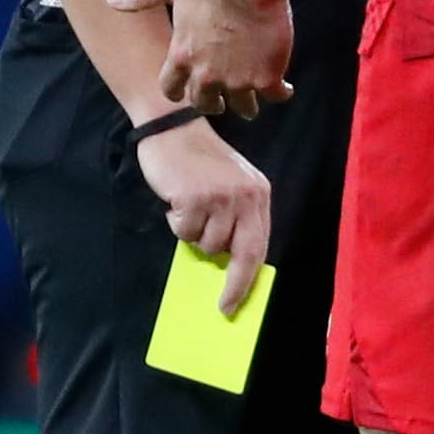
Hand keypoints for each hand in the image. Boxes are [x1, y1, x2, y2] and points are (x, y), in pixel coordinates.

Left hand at [107, 0, 294, 118]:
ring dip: (247, 105)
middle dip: (214, 103)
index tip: (189, 91)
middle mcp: (207, 76)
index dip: (180, 92)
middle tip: (223, 100)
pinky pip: (274, 96)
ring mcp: (237, 80)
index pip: (172, 91)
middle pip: (206, 105)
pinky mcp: (266, 77)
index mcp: (181, 58)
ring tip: (253, 100)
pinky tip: (283, 88)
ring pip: (242, 108)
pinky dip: (280, 93)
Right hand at [134, 119, 273, 315]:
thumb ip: (235, 219)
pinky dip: (176, 222)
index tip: (237, 302)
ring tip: (189, 209)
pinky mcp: (195, 198)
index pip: (259, 246)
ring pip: (207, 245)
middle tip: (224, 305)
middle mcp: (245, 196)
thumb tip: (228, 264)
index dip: (249, 278)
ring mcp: (221, 197)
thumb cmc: (198, 162)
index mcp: (258, 194)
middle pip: (242, 255)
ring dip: (193, 234)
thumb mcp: (229, 185)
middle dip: (234, 285)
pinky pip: (184, 231)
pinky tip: (177, 200)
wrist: (173, 128)